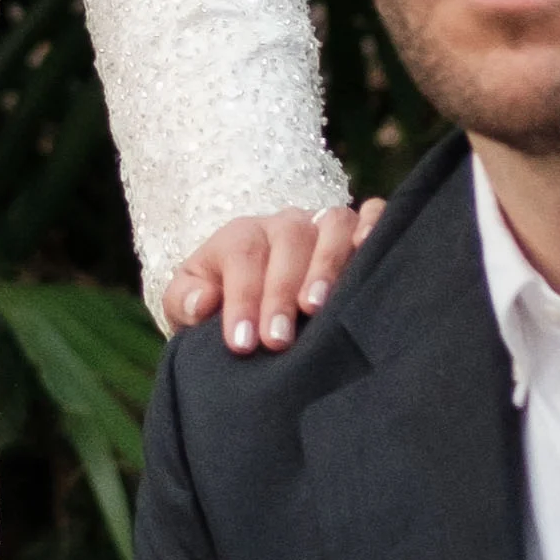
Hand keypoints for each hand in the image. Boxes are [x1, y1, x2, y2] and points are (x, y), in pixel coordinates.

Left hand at [156, 191, 376, 355]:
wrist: (258, 305)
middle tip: (277, 340)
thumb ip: (184, 302)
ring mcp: (325, 225)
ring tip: (317, 308)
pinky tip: (371, 254)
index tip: (242, 343)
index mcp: (242, 238)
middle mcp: (286, 225)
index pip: (243, 256)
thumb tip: (203, 302)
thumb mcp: (188, 307)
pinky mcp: (360, 231)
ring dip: (327, 265)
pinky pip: (374, 216)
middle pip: (289, 240)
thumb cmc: (224, 309)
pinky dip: (375, 228)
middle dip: (281, 292)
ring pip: (332, 226)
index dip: (242, 298)